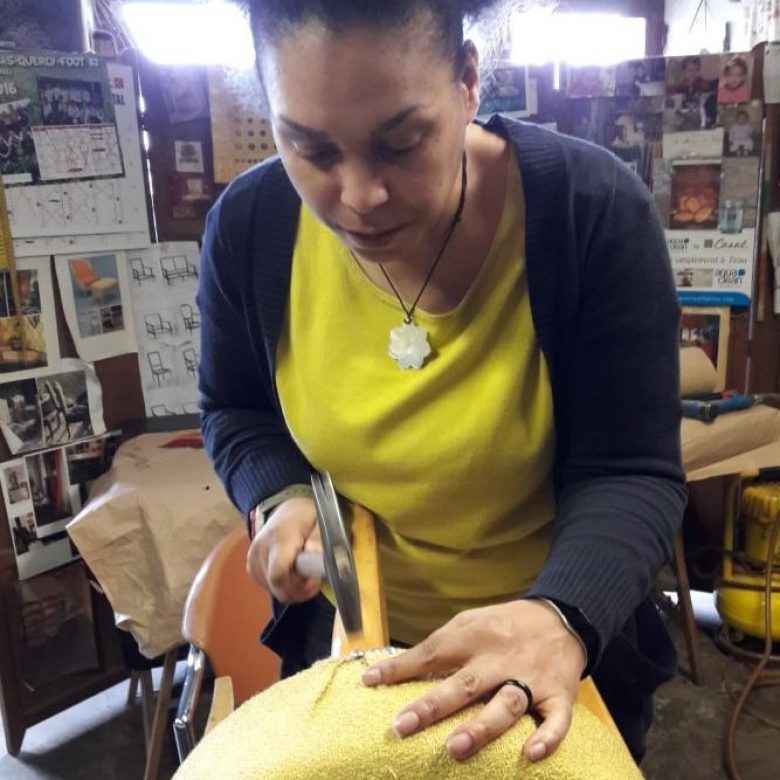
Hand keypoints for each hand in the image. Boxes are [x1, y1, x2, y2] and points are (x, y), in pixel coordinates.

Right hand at [245, 497, 322, 601]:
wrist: (283, 511)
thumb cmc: (305, 517)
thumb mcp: (320, 521)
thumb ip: (318, 538)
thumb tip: (314, 553)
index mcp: (279, 538)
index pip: (279, 575)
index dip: (299, 585)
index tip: (315, 579)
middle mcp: (261, 550)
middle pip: (278, 587)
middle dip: (299, 589)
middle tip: (313, 579)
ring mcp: (253, 560)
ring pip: (275, 591)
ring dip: (293, 589)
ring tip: (305, 574)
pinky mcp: (251, 568)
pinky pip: (269, 588)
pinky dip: (283, 587)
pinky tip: (292, 573)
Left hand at [362, 600, 585, 761]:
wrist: (559, 618)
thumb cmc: (502, 626)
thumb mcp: (468, 623)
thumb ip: (439, 646)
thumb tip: (397, 668)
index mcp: (473, 638)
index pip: (431, 653)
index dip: (399, 668)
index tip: (369, 681)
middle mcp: (498, 659)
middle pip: (464, 684)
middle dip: (433, 706)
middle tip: (402, 726)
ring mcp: (530, 678)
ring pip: (505, 703)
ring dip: (481, 726)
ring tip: (454, 748)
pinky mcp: (558, 695)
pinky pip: (556, 720)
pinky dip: (547, 737)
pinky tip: (531, 754)